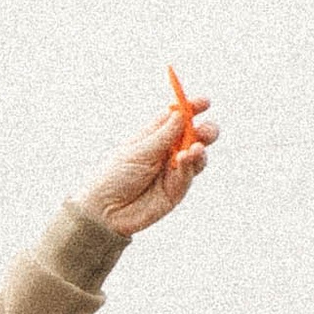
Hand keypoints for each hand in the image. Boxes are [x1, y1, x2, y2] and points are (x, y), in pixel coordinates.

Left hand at [76, 94, 219, 237]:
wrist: (106, 211)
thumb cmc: (115, 176)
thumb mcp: (139, 151)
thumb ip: (163, 136)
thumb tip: (181, 114)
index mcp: (153, 136)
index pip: (176, 118)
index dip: (191, 109)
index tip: (205, 103)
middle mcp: (166, 151)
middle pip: (193, 136)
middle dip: (205, 131)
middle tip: (207, 132)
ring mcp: (172, 171)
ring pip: (196, 156)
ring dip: (199, 150)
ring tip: (195, 148)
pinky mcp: (176, 190)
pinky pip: (189, 175)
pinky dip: (190, 166)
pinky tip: (186, 160)